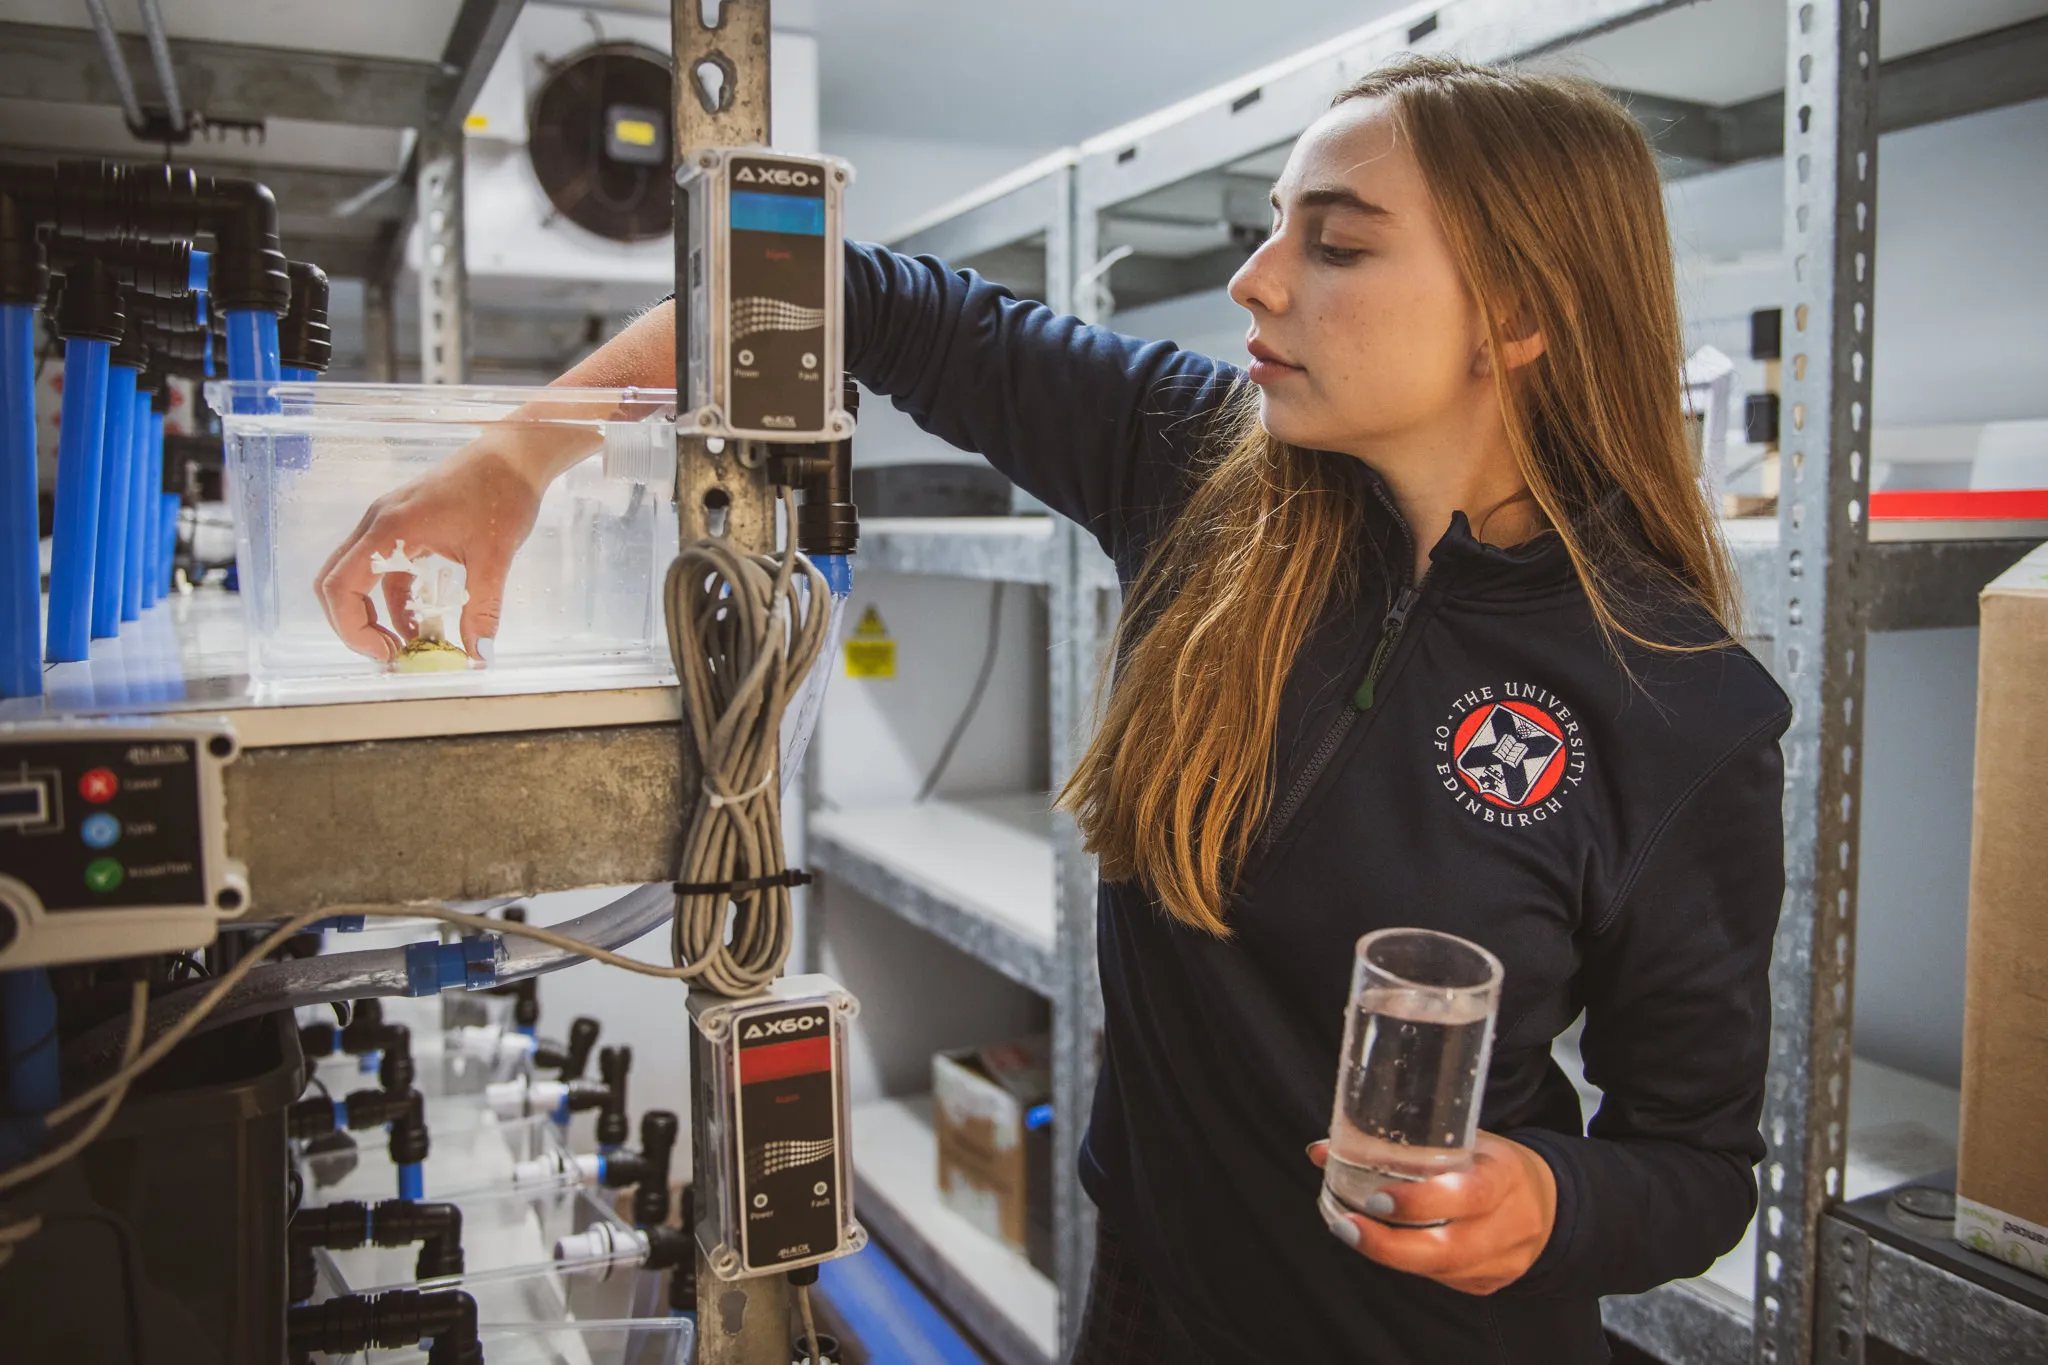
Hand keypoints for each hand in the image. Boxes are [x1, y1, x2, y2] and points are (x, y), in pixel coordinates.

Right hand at [315, 443, 545, 661]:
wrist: (514, 455)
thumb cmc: (502, 493)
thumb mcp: (494, 557)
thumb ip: (483, 608)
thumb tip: (480, 654)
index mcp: (389, 529)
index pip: (340, 584)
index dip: (351, 627)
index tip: (384, 653)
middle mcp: (378, 524)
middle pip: (337, 582)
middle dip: (354, 625)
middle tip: (388, 656)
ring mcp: (388, 523)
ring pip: (357, 577)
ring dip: (372, 615)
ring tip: (406, 646)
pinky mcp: (405, 527)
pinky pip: (384, 570)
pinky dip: (393, 600)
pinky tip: (419, 624)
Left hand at [1307, 1132, 1556, 1294]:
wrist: (1545, 1200)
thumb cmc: (1488, 1162)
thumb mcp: (1456, 1138)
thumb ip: (1395, 1145)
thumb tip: (1321, 1151)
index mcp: (1506, 1174)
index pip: (1470, 1193)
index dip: (1424, 1202)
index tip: (1379, 1199)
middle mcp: (1512, 1222)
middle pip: (1451, 1249)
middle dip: (1391, 1245)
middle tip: (1347, 1227)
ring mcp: (1505, 1260)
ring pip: (1442, 1270)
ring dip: (1391, 1254)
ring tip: (1351, 1232)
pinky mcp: (1490, 1283)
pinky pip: (1443, 1279)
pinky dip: (1409, 1263)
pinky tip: (1383, 1244)